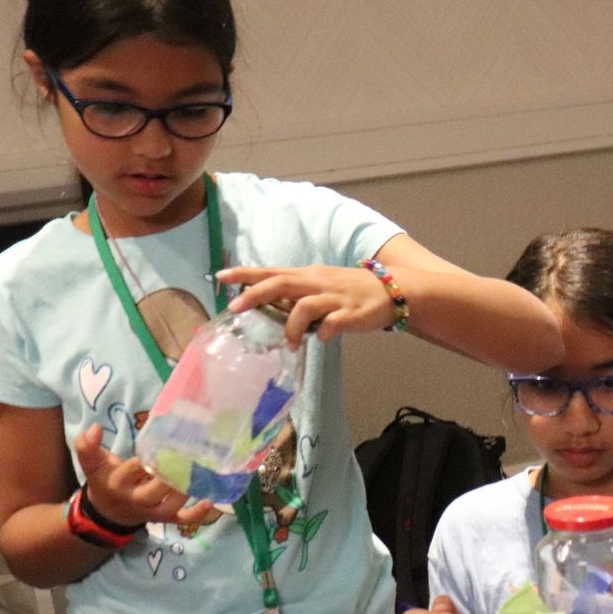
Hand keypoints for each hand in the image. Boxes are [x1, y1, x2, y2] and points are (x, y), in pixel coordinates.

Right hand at [73, 425, 217, 529]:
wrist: (109, 511)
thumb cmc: (106, 480)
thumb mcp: (93, 464)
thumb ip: (87, 446)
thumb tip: (94, 427)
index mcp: (117, 483)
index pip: (130, 471)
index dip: (142, 462)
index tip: (157, 447)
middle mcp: (135, 499)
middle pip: (152, 492)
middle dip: (167, 478)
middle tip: (185, 459)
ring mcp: (152, 511)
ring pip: (170, 506)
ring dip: (185, 492)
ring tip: (200, 472)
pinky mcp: (165, 518)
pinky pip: (182, 520)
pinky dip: (197, 514)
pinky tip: (210, 500)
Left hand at [219, 263, 396, 348]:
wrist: (393, 290)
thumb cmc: (352, 290)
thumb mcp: (321, 285)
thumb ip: (296, 294)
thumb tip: (268, 303)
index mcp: (308, 276)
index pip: (271, 271)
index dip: (245, 274)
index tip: (220, 277)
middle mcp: (318, 283)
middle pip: (281, 284)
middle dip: (255, 295)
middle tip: (234, 309)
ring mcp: (335, 298)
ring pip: (304, 306)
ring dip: (291, 326)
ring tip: (290, 342)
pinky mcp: (352, 314)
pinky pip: (332, 324)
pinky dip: (322, 333)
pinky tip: (322, 338)